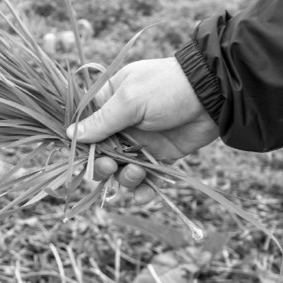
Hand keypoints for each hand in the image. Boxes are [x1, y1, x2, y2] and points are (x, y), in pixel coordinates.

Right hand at [65, 57, 219, 198]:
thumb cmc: (166, 87)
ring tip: (137, 173)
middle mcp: (121, 124)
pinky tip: (145, 195)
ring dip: (125, 178)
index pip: (85, 129)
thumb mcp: (129, 100)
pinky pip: (145, 178)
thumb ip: (101, 122)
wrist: (213, 94)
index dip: (82, 147)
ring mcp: (140, 142)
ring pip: (121, 170)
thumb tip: (69, 134)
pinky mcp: (160, 156)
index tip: (85, 157)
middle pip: (100, 155)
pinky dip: (143, 189)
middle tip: (111, 167)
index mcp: (108, 103)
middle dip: (103, 166)